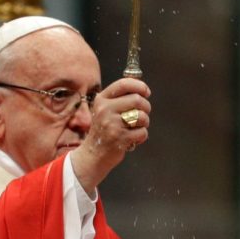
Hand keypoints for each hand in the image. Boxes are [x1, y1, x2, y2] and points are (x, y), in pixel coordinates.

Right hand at [71, 77, 151, 192]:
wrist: (93, 154)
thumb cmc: (104, 130)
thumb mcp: (105, 110)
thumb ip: (120, 98)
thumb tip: (142, 88)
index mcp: (102, 100)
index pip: (124, 84)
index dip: (140, 86)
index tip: (146, 92)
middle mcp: (105, 110)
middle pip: (137, 100)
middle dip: (146, 107)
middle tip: (143, 114)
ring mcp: (112, 124)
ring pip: (142, 116)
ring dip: (144, 123)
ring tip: (135, 127)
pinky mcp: (119, 138)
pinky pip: (142, 132)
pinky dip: (142, 136)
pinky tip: (133, 139)